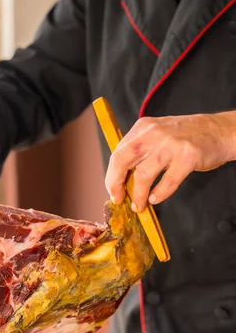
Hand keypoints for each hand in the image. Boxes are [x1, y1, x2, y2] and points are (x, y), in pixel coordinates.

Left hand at [105, 111, 235, 211]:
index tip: (113, 190)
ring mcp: (171, 144)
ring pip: (143, 175)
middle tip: (119, 199)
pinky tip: (155, 199)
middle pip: (122, 161)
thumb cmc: (187, 136)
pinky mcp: (187, 157)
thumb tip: (121, 176)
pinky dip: (159, 194)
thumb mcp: (158, 133)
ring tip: (139, 205)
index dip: (112, 175)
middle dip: (115, 184)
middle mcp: (154, 133)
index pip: (117, 153)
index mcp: (143, 127)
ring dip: (138, 195)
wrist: (220, 131)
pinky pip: (167, 182)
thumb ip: (140, 150)